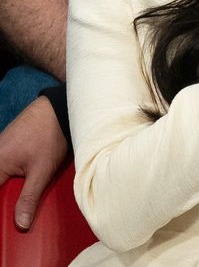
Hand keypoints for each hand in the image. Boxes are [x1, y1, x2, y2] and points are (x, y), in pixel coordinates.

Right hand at [0, 97, 67, 229]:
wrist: (58, 109)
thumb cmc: (50, 136)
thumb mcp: (42, 171)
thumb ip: (29, 198)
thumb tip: (21, 224)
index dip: (2, 206)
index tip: (8, 217)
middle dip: (7, 197)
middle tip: (21, 206)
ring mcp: (0, 150)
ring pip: (1, 177)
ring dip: (10, 188)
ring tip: (24, 193)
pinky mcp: (8, 146)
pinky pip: (5, 167)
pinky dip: (12, 176)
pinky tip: (24, 181)